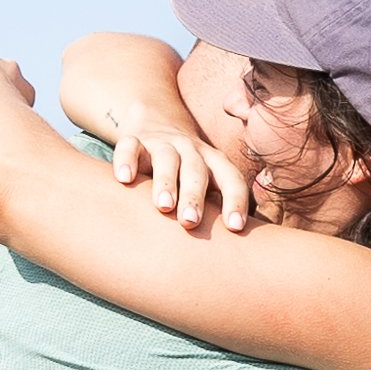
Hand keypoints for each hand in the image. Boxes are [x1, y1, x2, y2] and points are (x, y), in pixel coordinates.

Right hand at [106, 111, 252, 232]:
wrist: (158, 122)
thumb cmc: (188, 171)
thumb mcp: (208, 182)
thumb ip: (222, 206)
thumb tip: (246, 248)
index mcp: (215, 163)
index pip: (231, 180)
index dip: (235, 201)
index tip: (235, 227)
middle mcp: (191, 151)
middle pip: (197, 171)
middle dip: (195, 196)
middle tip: (191, 221)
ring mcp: (163, 144)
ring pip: (167, 159)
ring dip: (166, 182)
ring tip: (163, 206)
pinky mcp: (136, 140)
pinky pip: (130, 146)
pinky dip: (126, 160)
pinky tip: (124, 179)